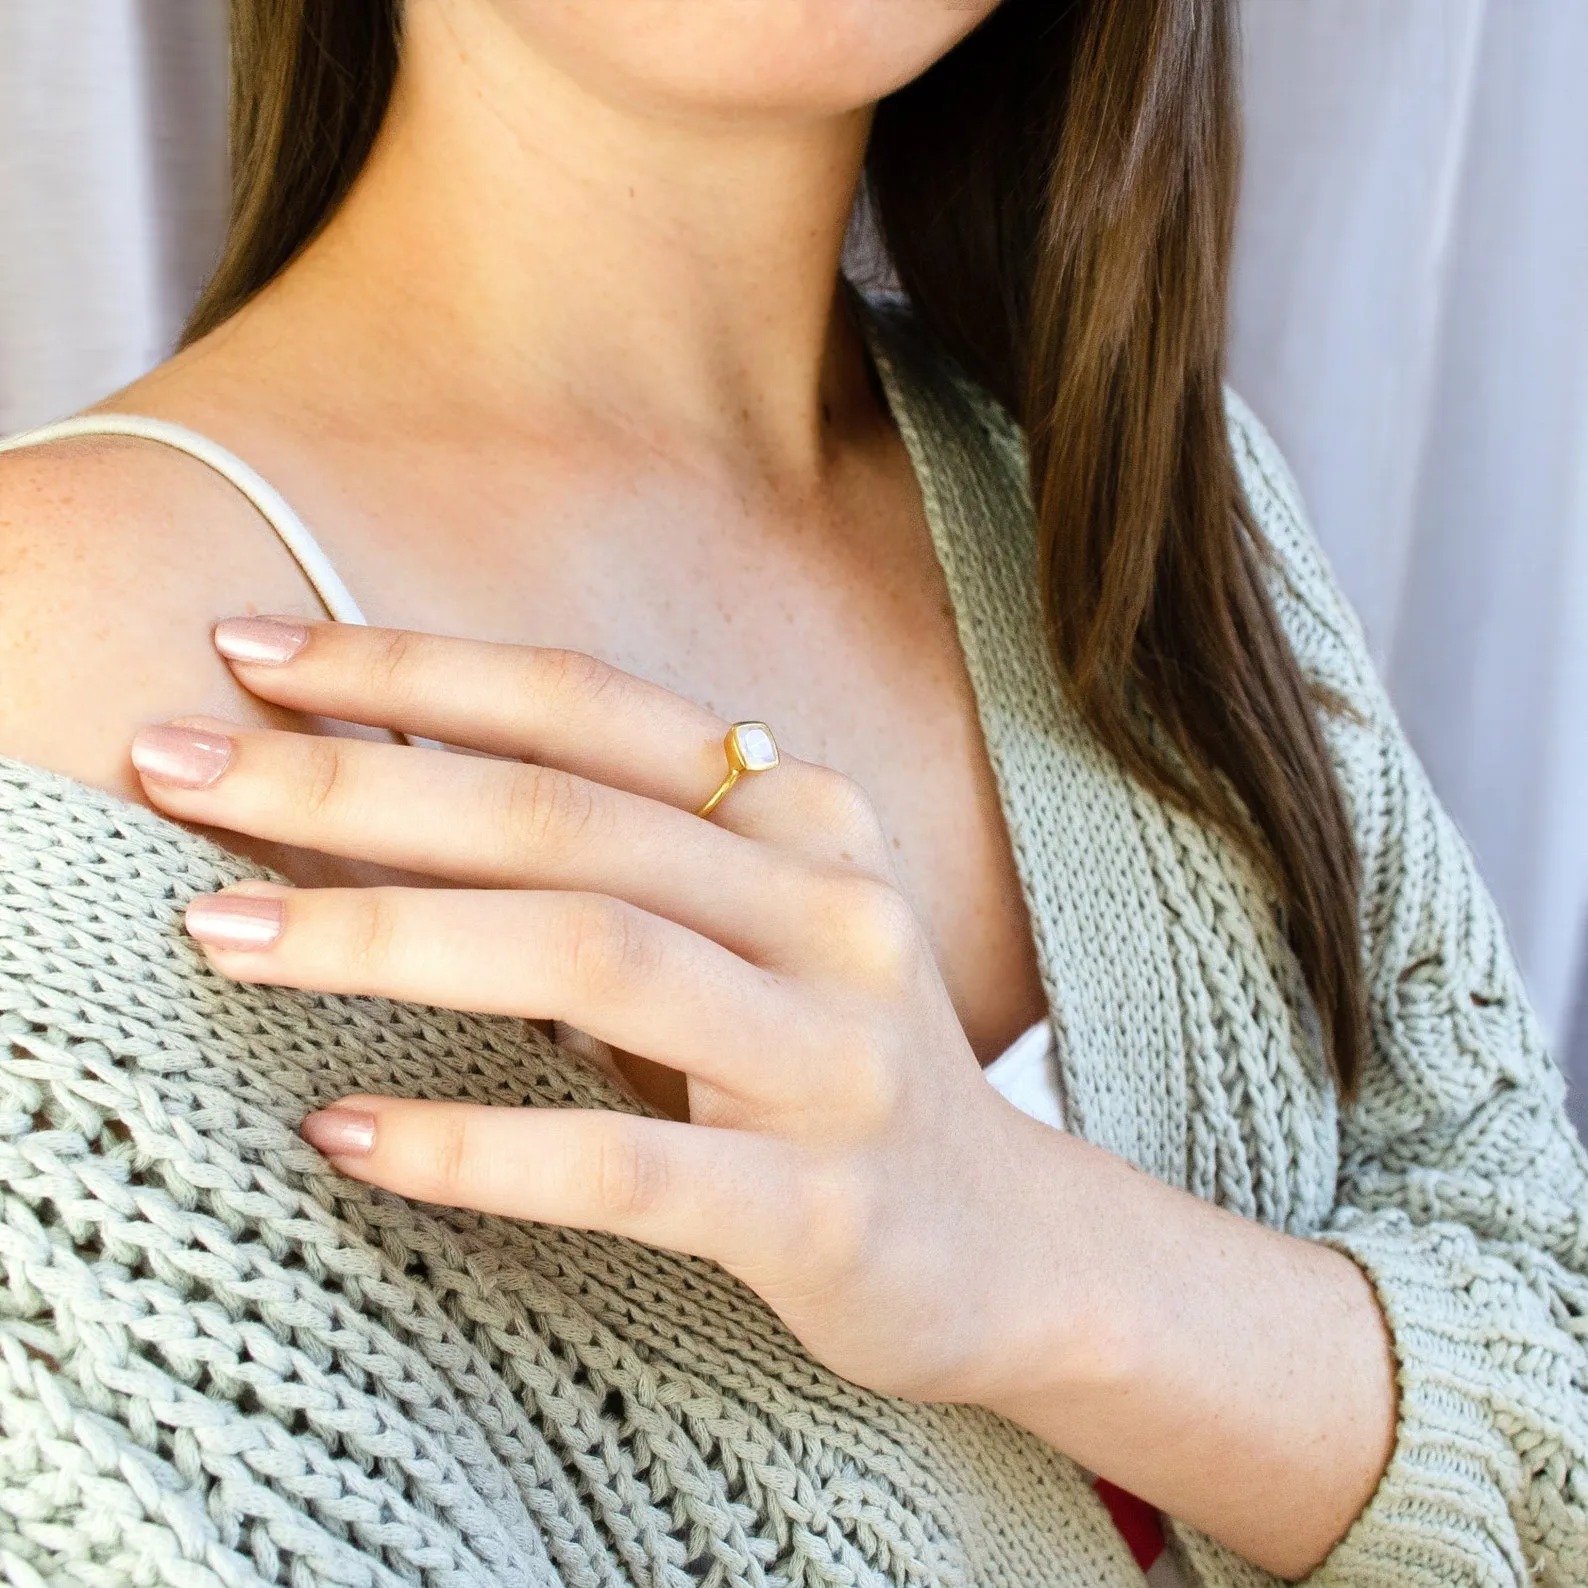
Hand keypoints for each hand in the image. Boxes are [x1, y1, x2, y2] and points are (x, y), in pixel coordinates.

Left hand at [129, 616, 1079, 1404]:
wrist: (1001, 1240)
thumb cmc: (827, 1062)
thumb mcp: (746, 923)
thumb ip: (611, 851)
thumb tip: (377, 783)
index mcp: (804, 816)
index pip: (587, 707)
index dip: (412, 669)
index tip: (245, 654)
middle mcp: (830, 907)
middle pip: (564, 818)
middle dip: (354, 787)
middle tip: (176, 769)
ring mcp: (837, 1056)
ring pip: (593, 957)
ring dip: (385, 937)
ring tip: (220, 934)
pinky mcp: (824, 1207)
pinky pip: (627, 1164)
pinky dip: (476, 1143)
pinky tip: (345, 1134)